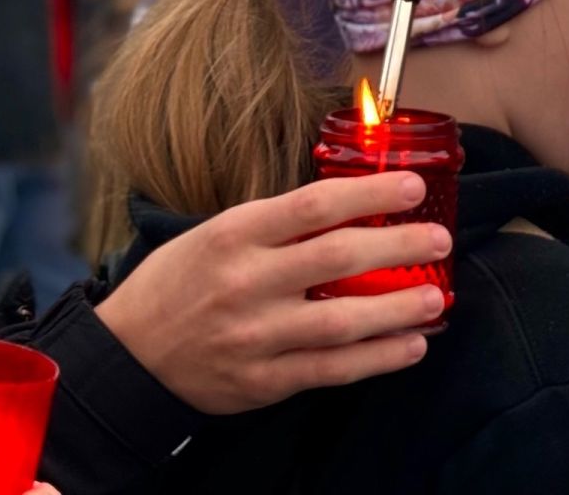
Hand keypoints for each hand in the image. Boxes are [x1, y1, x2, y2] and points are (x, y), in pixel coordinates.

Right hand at [96, 172, 450, 413]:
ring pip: (341, 321)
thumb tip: (353, 206)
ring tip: (436, 298)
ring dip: (398, 309)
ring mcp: (255, 335)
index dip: (372, 193)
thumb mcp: (217, 233)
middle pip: (337, 258)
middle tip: (440, 240)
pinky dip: (377, 359)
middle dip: (399, 247)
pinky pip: (331, 369)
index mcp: (235, 234)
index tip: (416, 186)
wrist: (127, 355)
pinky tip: (411, 346)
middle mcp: (247, 282)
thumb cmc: (180, 282)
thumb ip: (278, 224)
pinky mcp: (261, 381)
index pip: (315, 205)